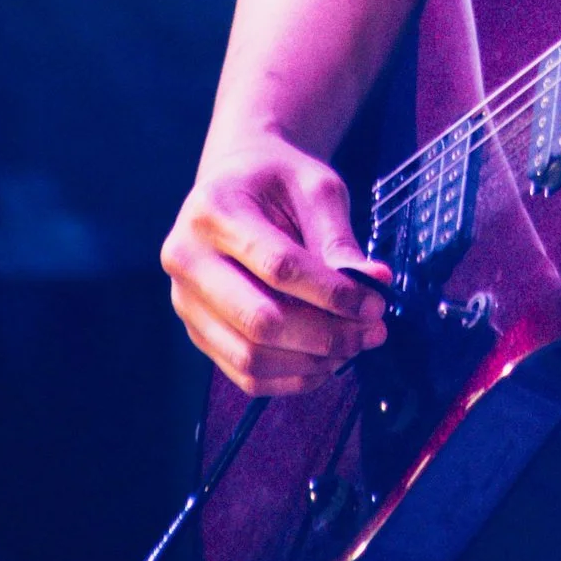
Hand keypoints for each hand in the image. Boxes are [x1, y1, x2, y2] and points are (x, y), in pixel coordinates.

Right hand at [161, 132, 391, 394]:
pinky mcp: (196, 331)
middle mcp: (185, 259)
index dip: (332, 293)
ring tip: (354, 347)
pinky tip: (325, 363)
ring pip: (249, 356)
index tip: (376, 304)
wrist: (234, 182)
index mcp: (213, 211)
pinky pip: (243, 374)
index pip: (278, 267)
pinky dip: (290, 379)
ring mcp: (185, 301)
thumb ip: (339, 237)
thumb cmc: (277, 181)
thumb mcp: (314, 187)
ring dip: (311, 362)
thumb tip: (375, 283)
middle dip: (325, 334)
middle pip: (259, 320)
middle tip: (372, 332)